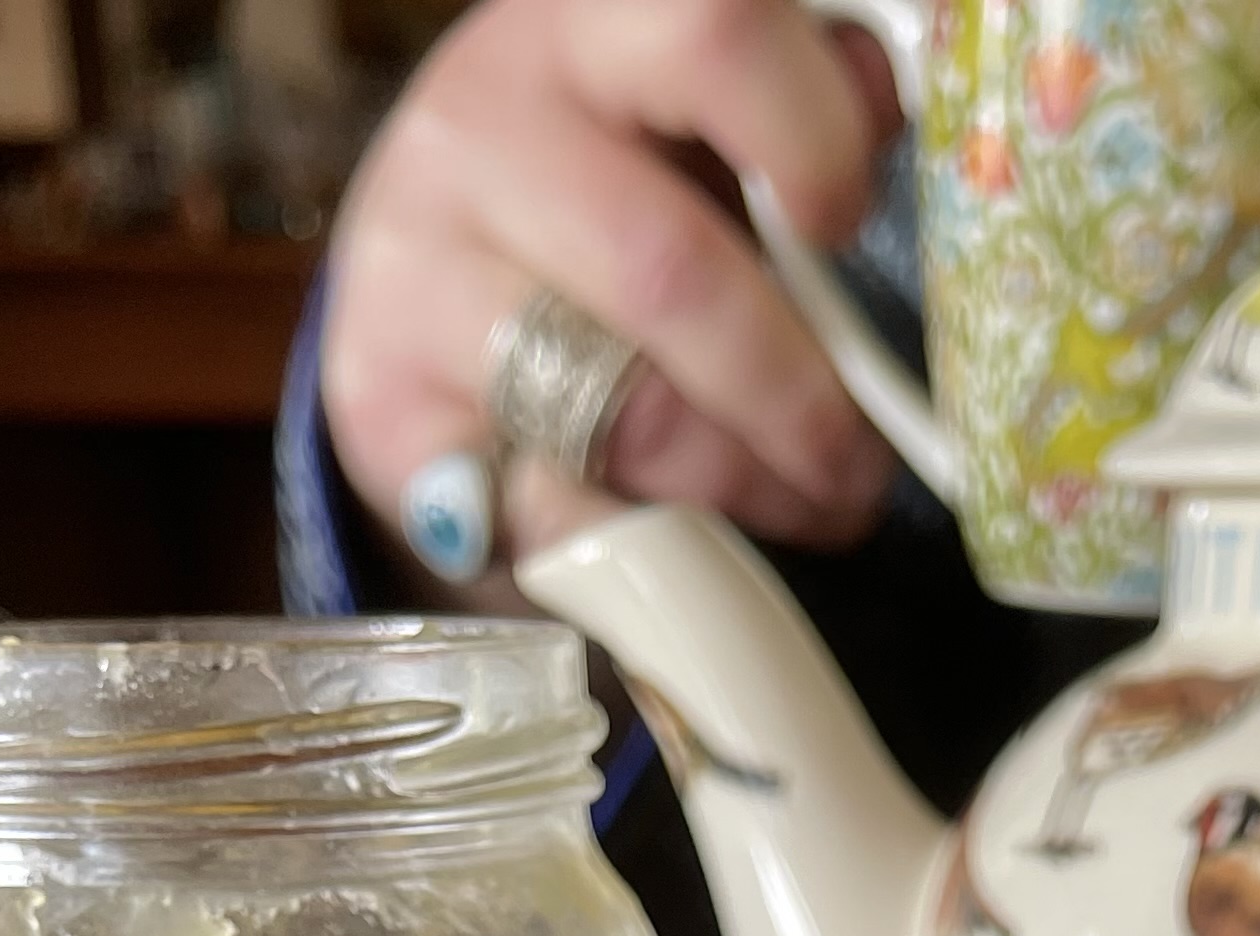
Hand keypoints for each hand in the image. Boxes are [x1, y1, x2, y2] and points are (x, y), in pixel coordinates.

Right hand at [322, 0, 902, 575]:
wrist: (416, 276)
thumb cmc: (596, 192)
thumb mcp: (684, 121)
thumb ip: (788, 105)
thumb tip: (875, 120)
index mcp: (583, 32)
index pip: (713, 36)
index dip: (812, 141)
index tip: (845, 227)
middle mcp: (481, 131)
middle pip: (669, 273)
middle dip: (794, 400)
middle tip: (856, 470)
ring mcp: (416, 273)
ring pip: (620, 415)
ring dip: (739, 492)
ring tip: (798, 512)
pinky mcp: (385, 411)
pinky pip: (552, 520)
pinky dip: (641, 559)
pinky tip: (680, 557)